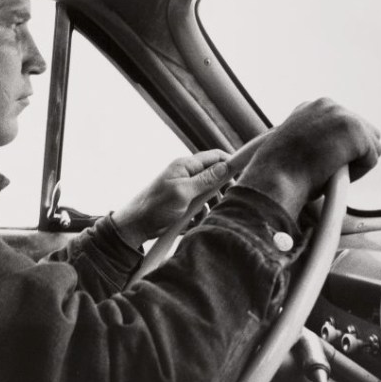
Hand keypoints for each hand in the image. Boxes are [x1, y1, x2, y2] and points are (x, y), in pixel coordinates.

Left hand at [112, 149, 231, 247]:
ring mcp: (185, 187)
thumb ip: (205, 179)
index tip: (244, 174)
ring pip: (209, 191)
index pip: (215, 156)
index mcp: (185, 165)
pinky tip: (198, 220)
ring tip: (209, 213)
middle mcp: (186, 173)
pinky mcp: (183, 202)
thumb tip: (227, 166)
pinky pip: (200, 204)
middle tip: (226, 200)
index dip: (231, 162)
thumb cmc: (156, 206)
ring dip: (212, 202)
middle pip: (215, 174)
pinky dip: (202, 212)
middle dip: (222, 188)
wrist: (136, 225)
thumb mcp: (183, 192)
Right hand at [239, 98, 380, 218]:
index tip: (324, 162)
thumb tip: (328, 153)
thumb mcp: (293, 145)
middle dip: (352, 151)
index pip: (341, 124)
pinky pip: (371, 159)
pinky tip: (332, 175)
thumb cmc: (276, 170)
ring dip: (355, 162)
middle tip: (332, 170)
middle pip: (361, 129)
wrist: (273, 175)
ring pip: (370, 145)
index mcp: (311, 107)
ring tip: (330, 173)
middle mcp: (328, 105)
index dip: (337, 146)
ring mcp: (343, 115)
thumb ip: (313, 140)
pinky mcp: (356, 132)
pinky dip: (357, 174)